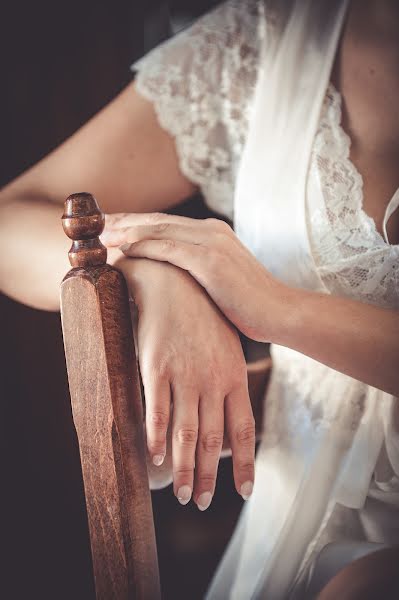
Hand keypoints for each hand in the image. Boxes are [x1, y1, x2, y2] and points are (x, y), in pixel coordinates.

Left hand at [103, 213, 286, 342]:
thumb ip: (200, 271)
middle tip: (97, 225)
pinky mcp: (210, 261)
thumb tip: (175, 281)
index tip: (113, 226)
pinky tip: (123, 249)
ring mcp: (211, 244)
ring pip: (159, 229)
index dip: (137, 223)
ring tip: (101, 235)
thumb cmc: (251, 304)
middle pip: (158, 220)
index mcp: (213, 233)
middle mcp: (211, 231)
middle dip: (125, 221)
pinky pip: (168, 248)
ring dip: (127, 231)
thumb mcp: (223, 280)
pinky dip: (143, 246)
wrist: (280, 312)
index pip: (167, 223)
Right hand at [108, 250, 254, 508]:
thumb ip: (229, 378)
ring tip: (182, 495)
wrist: (174, 282)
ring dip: (185, 469)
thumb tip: (232, 408)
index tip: (244, 491)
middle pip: (214, 440)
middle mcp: (213, 380)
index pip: (244, 429)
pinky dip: (157, 438)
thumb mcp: (226, 345)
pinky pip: (157, 411)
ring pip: (187, 433)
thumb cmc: (202, 315)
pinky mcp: (156, 367)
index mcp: (234, 376)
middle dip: (209, 476)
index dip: (244, 463)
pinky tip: (156, 459)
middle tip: (202, 503)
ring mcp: (185, 375)